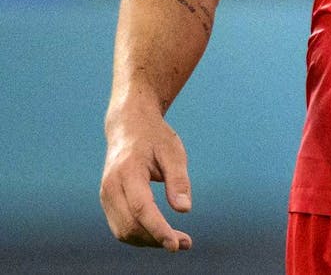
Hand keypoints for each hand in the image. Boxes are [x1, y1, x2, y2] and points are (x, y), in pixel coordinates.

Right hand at [100, 106, 192, 250]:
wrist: (128, 125)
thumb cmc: (154, 136)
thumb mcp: (173, 151)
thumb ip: (178, 179)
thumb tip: (184, 210)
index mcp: (128, 171)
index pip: (142, 208)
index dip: (158, 229)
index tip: (176, 245)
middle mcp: (111, 186)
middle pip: (131, 225)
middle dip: (157, 239)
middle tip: (186, 243)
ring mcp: (105, 195)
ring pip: (123, 231)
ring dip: (149, 241)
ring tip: (178, 240)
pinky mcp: (107, 201)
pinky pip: (121, 227)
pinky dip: (140, 235)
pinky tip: (160, 233)